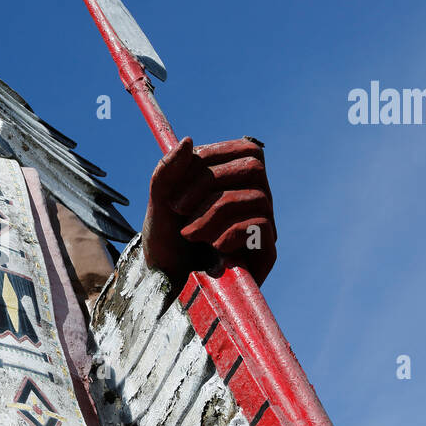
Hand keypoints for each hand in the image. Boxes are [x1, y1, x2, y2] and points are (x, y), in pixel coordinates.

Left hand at [142, 136, 276, 289]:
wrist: (166, 284)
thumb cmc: (165, 241)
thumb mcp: (159, 203)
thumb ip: (167, 171)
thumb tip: (188, 140)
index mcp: (234, 180)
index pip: (243, 149)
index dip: (210, 158)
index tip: (178, 185)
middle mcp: (254, 197)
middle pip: (254, 167)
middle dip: (210, 182)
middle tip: (178, 208)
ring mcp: (263, 224)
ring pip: (256, 198)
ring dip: (213, 212)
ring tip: (189, 233)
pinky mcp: (265, 251)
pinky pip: (261, 226)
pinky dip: (230, 233)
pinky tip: (212, 247)